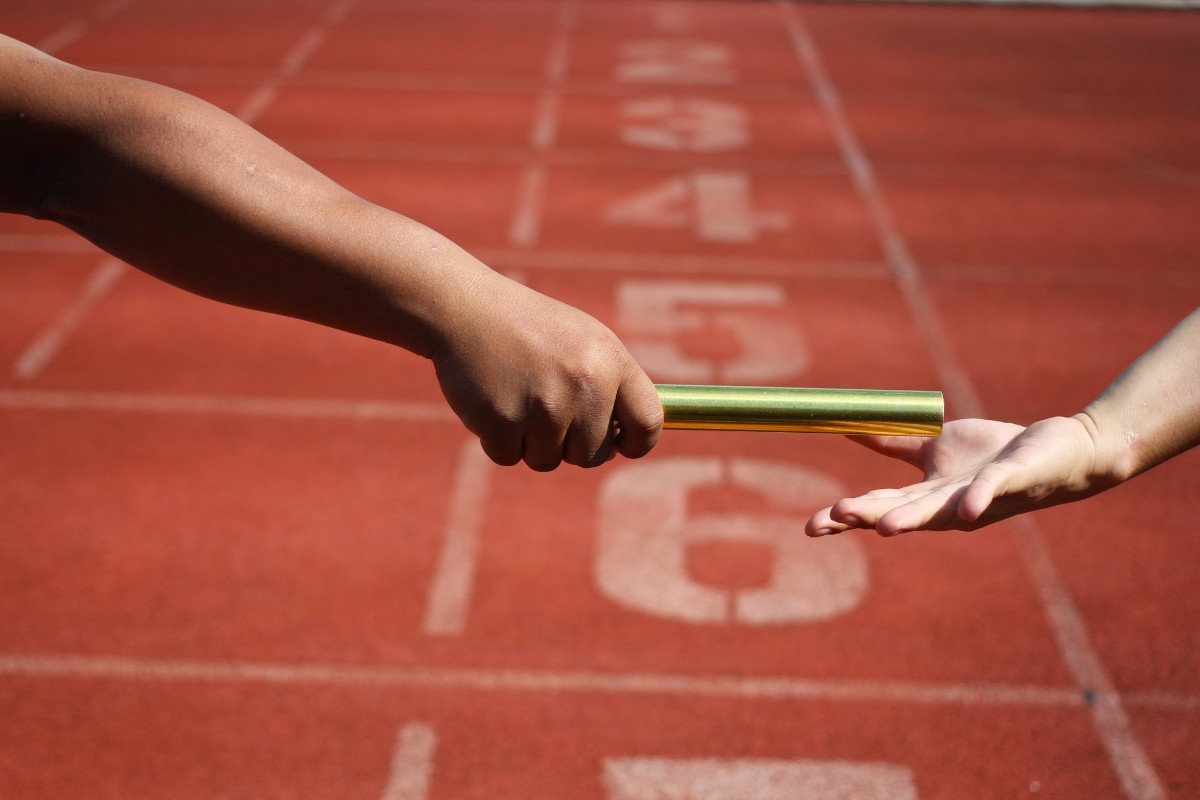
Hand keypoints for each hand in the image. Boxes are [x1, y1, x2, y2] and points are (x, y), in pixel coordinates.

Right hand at [431, 271, 662, 470]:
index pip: (648, 423)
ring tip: (517, 395)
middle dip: (569, 443)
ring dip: (530, 441)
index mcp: (611, 361)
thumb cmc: (530, 328)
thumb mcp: (584, 342)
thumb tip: (628, 441)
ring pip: (548, 460)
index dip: (635, 443)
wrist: (466, 309)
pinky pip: (509, 457)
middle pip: (592, 455)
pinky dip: (498, 439)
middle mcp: (584, 384)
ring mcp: (543, 406)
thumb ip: (612, 386)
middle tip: (545, 406)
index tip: (620, 444)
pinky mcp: (502, 421)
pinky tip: (492, 401)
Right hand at [806, 416, 1101, 535]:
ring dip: (911, 519)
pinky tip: (967, 511)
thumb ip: (893, 444)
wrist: (1058, 452)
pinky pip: (993, 488)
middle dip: (867, 518)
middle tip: (834, 518)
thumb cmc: (995, 454)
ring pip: (940, 512)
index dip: (844, 518)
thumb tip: (847, 428)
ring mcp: (979, 496)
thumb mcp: (935, 447)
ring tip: (885, 528)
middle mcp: (948, 506)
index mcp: (926, 497)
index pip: (877, 509)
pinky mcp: (1011, 479)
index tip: (811, 527)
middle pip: (901, 514)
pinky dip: (978, 500)